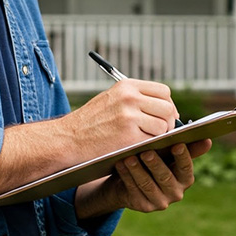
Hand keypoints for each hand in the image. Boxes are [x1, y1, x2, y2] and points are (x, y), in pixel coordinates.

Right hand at [0, 79, 181, 203]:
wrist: (68, 139)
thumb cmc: (90, 123)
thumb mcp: (111, 100)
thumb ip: (135, 99)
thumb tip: (164, 108)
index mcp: (126, 86)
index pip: (163, 91)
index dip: (167, 105)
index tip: (164, 116)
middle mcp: (130, 97)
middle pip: (167, 108)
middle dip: (168, 122)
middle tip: (160, 133)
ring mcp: (130, 116)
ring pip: (163, 126)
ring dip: (159, 136)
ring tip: (146, 141)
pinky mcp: (129, 136)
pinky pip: (153, 141)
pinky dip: (150, 146)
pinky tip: (139, 148)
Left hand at [75, 139, 212, 217]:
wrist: (130, 184)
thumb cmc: (153, 163)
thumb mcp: (168, 156)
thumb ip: (185, 148)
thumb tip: (208, 140)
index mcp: (185, 179)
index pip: (186, 168)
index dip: (183, 156)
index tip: (177, 144)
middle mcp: (176, 193)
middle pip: (165, 177)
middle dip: (155, 164)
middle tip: (146, 151)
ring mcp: (160, 202)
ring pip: (147, 184)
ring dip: (137, 170)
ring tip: (128, 157)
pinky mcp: (144, 206)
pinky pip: (134, 190)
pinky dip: (126, 176)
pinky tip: (120, 165)